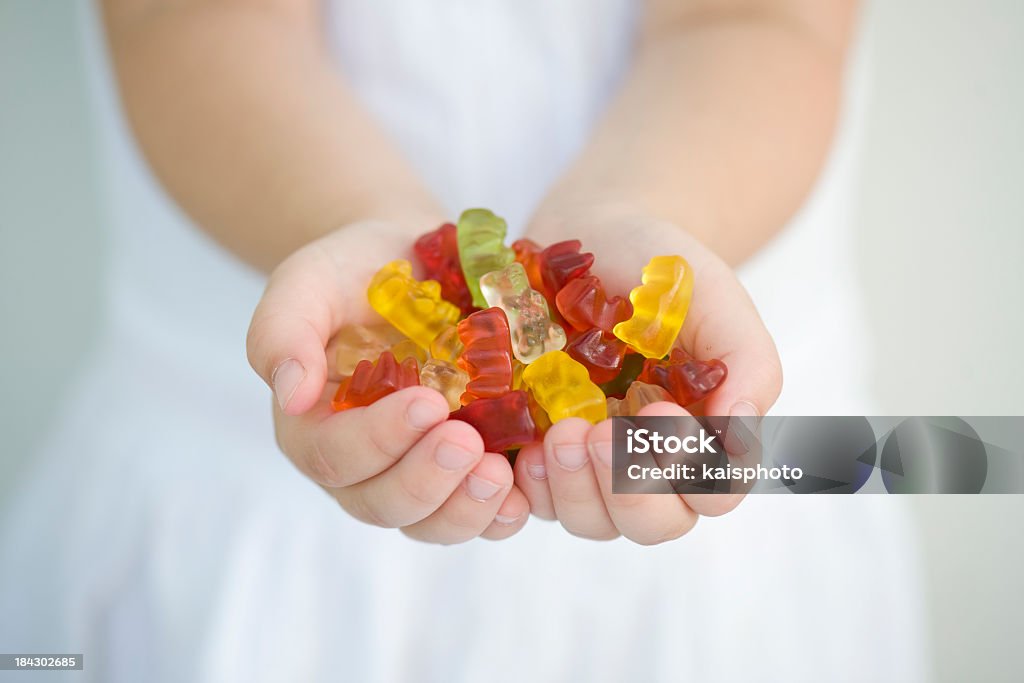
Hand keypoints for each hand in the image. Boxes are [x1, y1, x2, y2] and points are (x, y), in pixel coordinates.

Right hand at [246, 221, 529, 542]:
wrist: (413, 258)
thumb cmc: (352, 271)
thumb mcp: (307, 284)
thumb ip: (284, 332)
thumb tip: (290, 395)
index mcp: (314, 427)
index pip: (335, 456)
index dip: (379, 439)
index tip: (427, 402)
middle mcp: (363, 464)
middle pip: (382, 503)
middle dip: (427, 481)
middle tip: (469, 443)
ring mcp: (416, 470)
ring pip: (431, 522)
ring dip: (465, 510)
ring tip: (500, 476)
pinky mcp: (466, 467)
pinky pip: (478, 511)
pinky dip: (501, 512)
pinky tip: (526, 491)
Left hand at [512, 205, 782, 543]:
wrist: (593, 231)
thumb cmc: (663, 267)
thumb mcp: (714, 298)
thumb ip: (746, 363)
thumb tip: (738, 436)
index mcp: (705, 434)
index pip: (715, 492)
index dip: (691, 472)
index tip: (658, 410)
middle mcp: (651, 462)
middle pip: (652, 525)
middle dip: (625, 491)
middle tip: (594, 433)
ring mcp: (593, 464)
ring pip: (591, 521)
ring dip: (573, 490)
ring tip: (556, 431)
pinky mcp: (541, 450)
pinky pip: (532, 500)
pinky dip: (528, 485)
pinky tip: (523, 444)